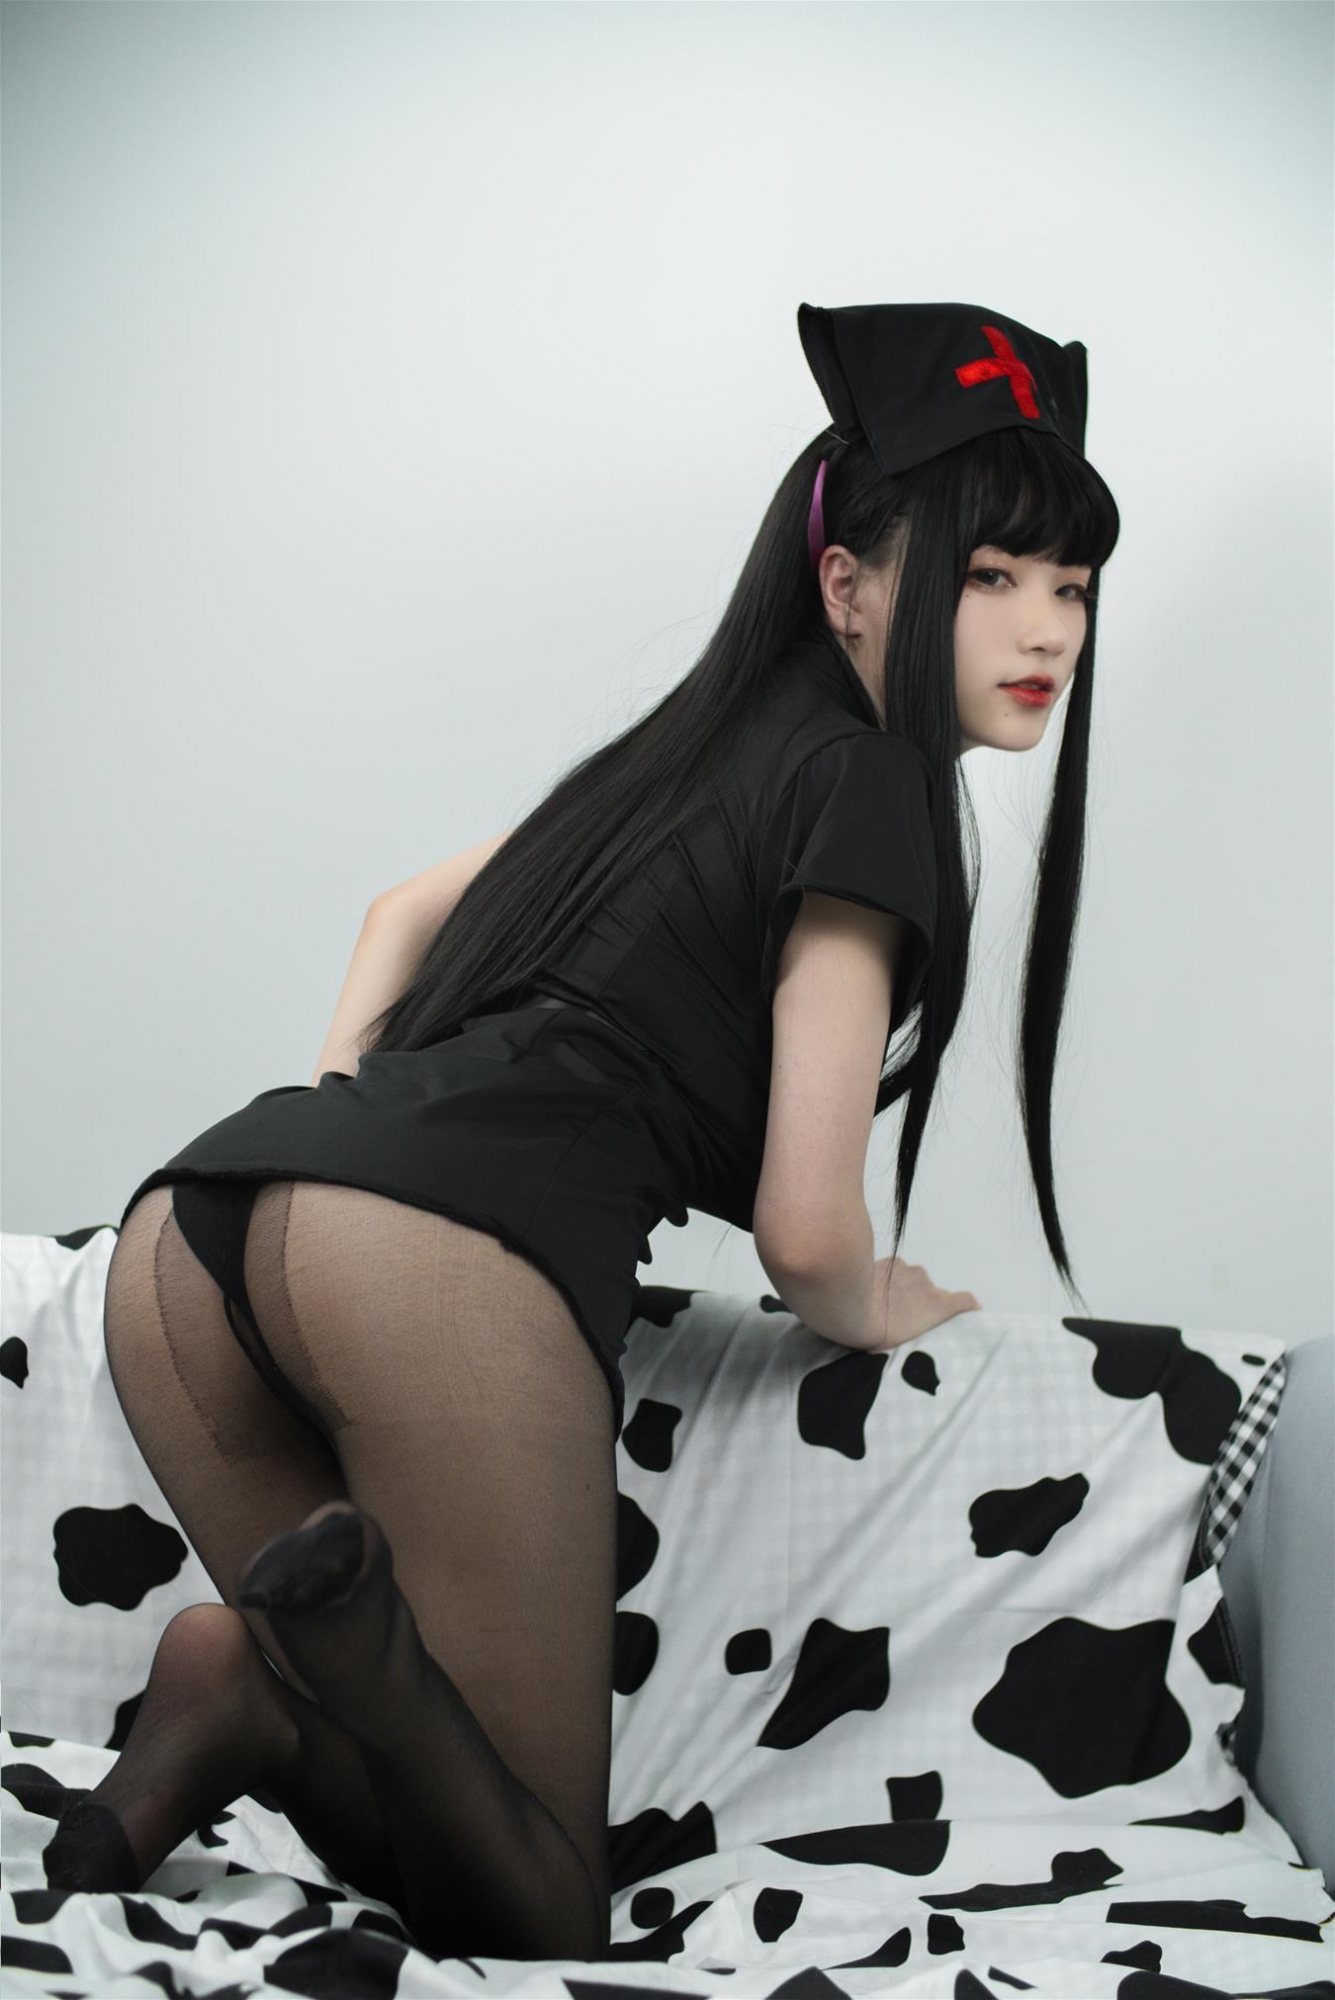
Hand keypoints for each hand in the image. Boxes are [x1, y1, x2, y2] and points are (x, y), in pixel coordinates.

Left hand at [866, 1256, 980, 1349]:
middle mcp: (928, 1284)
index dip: (969, 1308)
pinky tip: (878, 1289)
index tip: (970, 1314)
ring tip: (889, 1305)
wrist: (847, 1304)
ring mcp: (909, 1271)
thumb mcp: (905, 1343)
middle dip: (926, 1304)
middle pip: (935, 1294)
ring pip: (916, 1281)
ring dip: (908, 1291)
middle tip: (908, 1319)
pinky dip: (894, 1278)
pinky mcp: (891, 1262)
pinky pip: (900, 1270)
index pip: (966, 1301)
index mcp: (938, 1305)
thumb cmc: (875, 1332)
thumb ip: (922, 1328)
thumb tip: (920, 1326)